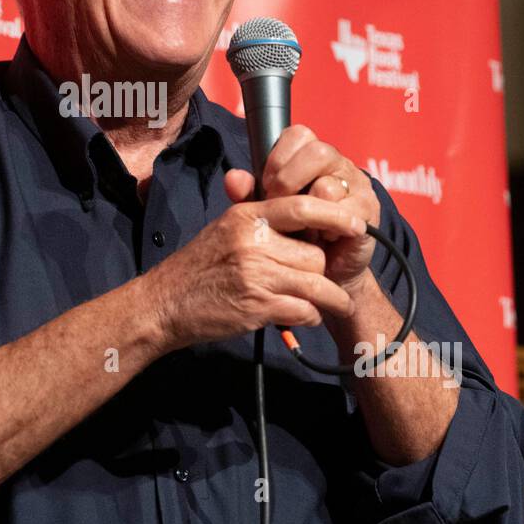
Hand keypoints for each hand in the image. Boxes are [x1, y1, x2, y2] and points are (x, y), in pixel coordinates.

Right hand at [141, 187, 366, 351]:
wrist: (166, 303)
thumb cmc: (199, 267)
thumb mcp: (225, 228)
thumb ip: (260, 217)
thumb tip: (304, 211)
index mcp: (247, 217)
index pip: (301, 207)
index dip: (334, 215)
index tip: (356, 224)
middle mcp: (252, 241)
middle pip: (314, 253)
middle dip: (322, 270)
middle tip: (323, 279)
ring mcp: (256, 274)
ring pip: (315, 283)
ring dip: (328, 297)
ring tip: (333, 303)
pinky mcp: (257, 306)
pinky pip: (304, 309)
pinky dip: (310, 316)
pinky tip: (304, 316)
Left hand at [227, 125, 378, 293]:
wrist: (321, 273)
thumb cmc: (294, 236)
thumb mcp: (266, 212)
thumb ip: (248, 193)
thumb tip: (233, 178)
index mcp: (312, 157)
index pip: (298, 134)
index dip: (278, 157)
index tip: (266, 184)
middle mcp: (338, 164)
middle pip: (317, 151)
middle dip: (289, 180)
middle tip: (278, 204)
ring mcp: (357, 185)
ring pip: (328, 185)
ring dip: (308, 211)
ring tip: (302, 228)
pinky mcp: (368, 209)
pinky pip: (345, 212)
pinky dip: (327, 228)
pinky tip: (322, 238)